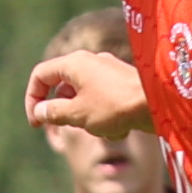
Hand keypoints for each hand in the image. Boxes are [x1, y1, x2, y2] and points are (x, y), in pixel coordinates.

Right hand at [25, 43, 149, 145]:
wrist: (159, 104)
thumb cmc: (115, 107)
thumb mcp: (77, 114)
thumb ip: (53, 112)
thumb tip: (41, 111)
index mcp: (74, 63)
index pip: (40, 75)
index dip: (32, 99)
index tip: (36, 123)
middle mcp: (90, 62)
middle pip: (63, 87)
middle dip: (65, 112)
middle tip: (71, 128)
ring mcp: (107, 72)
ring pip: (83, 97)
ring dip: (87, 118)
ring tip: (102, 130)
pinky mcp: (122, 84)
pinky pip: (103, 101)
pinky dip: (105, 118)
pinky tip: (119, 129)